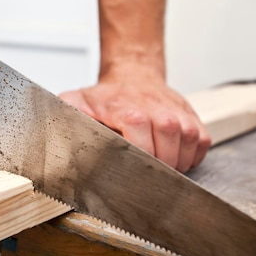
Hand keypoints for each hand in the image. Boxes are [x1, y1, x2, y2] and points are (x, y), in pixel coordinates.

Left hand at [59, 68, 210, 172]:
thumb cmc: (105, 95)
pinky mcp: (193, 116)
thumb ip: (65, 120)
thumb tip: (53, 140)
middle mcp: (159, 113)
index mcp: (130, 114)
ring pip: (188, 151)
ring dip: (176, 166)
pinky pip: (202, 144)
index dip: (137, 171)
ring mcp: (179, 115)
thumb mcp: (76, 103)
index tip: (130, 181)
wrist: (133, 73)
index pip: (143, 152)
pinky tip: (176, 158)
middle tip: (144, 182)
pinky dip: (192, 156)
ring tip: (160, 170)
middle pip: (167, 157)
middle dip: (156, 173)